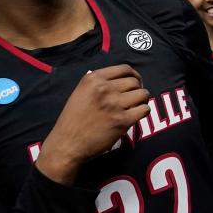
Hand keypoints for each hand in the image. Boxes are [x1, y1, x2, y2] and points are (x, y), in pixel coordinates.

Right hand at [36, 65, 149, 184]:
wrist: (67, 143)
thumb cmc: (73, 119)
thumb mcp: (81, 92)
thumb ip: (99, 84)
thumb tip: (122, 81)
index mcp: (93, 79)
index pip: (124, 69)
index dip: (134, 76)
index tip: (135, 83)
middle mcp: (105, 88)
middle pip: (135, 82)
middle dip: (138, 89)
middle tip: (134, 98)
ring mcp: (115, 104)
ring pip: (143, 94)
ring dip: (142, 100)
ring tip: (135, 107)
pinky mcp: (123, 120)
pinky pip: (144, 109)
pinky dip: (143, 112)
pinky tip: (136, 116)